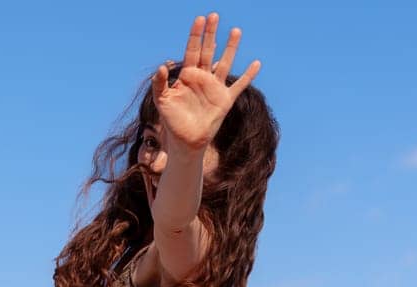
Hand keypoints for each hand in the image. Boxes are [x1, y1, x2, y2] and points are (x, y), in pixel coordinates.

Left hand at [151, 14, 260, 150]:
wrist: (186, 141)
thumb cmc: (172, 120)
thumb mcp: (162, 101)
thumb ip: (159, 83)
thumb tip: (161, 66)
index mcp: (187, 76)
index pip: (192, 50)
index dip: (195, 35)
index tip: (199, 19)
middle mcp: (202, 78)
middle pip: (208, 51)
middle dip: (210, 34)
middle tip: (213, 16)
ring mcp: (215, 87)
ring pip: (224, 63)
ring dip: (230, 48)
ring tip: (235, 30)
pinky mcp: (225, 100)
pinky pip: (239, 85)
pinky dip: (248, 76)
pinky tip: (256, 64)